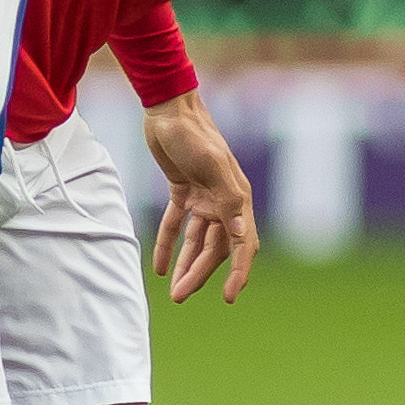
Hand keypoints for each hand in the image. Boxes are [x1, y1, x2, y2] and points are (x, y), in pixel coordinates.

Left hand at [144, 91, 258, 304]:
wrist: (168, 107)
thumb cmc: (193, 134)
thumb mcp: (212, 166)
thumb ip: (228, 201)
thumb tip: (242, 236)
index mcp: (237, 198)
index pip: (243, 244)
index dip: (238, 271)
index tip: (228, 296)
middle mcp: (224, 201)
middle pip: (215, 248)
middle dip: (201, 274)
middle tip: (181, 297)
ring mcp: (204, 197)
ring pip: (197, 241)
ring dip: (187, 265)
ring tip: (175, 291)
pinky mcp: (182, 191)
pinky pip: (176, 225)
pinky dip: (169, 244)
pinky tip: (161, 268)